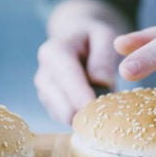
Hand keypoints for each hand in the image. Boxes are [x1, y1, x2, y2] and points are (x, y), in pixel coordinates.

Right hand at [34, 0, 128, 124]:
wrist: (76, 42)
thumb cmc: (93, 38)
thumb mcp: (104, 36)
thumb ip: (104, 57)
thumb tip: (102, 82)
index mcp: (54, 52)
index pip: (67, 77)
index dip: (81, 95)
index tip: (95, 107)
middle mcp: (44, 73)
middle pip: (61, 103)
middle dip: (85, 111)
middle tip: (111, 114)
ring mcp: (45, 92)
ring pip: (64, 115)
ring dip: (85, 116)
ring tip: (105, 107)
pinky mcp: (51, 105)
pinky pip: (68, 120)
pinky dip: (82, 119)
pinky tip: (96, 110)